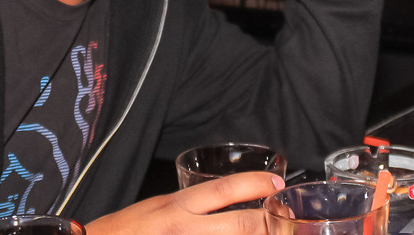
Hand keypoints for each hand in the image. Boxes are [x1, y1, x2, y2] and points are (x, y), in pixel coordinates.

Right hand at [84, 171, 282, 233]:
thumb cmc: (125, 231)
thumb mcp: (159, 207)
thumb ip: (192, 206)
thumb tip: (231, 201)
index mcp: (176, 207)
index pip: (223, 190)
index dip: (254, 185)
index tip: (277, 184)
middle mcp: (182, 228)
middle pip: (239, 225)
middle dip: (270, 224)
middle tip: (288, 221)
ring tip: (276, 234)